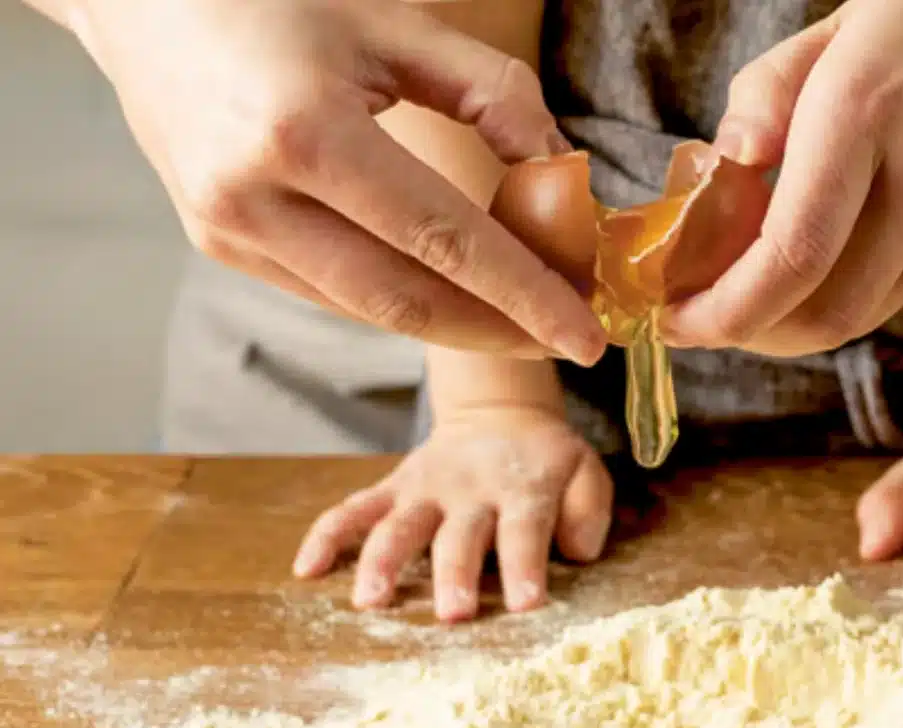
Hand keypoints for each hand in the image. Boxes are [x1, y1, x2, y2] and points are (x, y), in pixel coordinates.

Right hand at [71, 0, 602, 362]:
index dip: (523, 296)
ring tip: (516, 320)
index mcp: (304, 133)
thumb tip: (556, 164)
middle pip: (405, 302)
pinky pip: (331, 294)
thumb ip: (488, 91)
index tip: (583, 336)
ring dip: (452, 324)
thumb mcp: (392, 23)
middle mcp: (258, 200)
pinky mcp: (223, 248)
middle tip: (560, 341)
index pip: (444, 240)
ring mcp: (230, 234)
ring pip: (368, 310)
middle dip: (495, 332)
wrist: (141, 4)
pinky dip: (397, 300)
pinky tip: (445, 294)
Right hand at [292, 408, 613, 620]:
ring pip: (398, 524)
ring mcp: (424, 489)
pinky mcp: (392, 489)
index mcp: (522, 488)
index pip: (525, 528)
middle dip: (455, 574)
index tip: (526, 604)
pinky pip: (353, 510)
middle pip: (459, 535)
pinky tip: (306, 569)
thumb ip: (588, 507)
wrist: (499, 417)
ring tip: (369, 601)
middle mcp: (469, 489)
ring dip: (383, 562)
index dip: (526, 565)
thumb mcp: (584, 471)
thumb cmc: (546, 463)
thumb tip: (577, 549)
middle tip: (453, 613)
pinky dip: (327, 536)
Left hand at [662, 0, 902, 356]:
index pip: (789, 257)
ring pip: (863, 316)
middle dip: (751, 334)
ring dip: (797, 319)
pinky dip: (854, 288)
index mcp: (866, 110)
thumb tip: (720, 172)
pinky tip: (846, 247)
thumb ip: (760, 102)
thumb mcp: (828, 34)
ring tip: (764, 285)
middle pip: (823, 315)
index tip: (675, 322)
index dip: (722, 314)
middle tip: (708, 318)